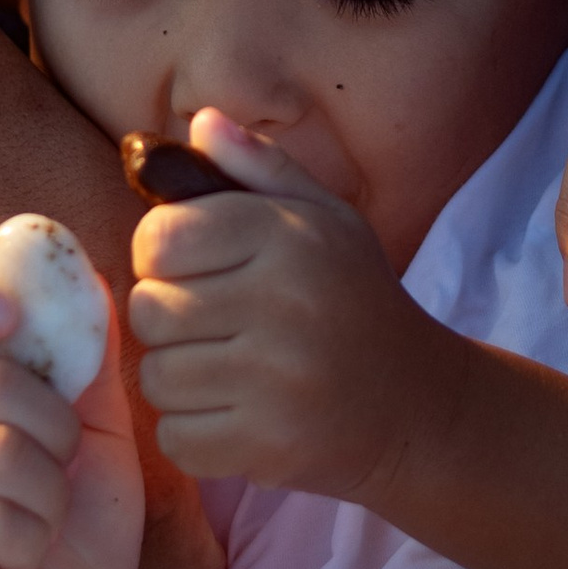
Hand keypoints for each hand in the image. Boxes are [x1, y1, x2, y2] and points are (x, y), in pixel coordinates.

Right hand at [0, 264, 146, 568]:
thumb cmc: (81, 527)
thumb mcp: (100, 430)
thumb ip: (86, 358)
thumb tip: (81, 271)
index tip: (9, 312)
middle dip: (54, 430)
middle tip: (60, 474)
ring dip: (48, 495)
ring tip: (42, 523)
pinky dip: (30, 540)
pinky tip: (21, 562)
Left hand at [128, 113, 442, 499]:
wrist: (417, 405)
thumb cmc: (356, 300)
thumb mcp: (325, 218)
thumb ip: (259, 167)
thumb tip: (199, 122)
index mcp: (288, 237)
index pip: (160, 238)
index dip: (163, 253)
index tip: (194, 267)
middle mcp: (283, 304)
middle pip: (150, 310)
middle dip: (170, 318)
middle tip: (214, 324)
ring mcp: (275, 381)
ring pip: (157, 378)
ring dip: (180, 378)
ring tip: (228, 369)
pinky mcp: (268, 446)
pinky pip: (176, 437)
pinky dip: (194, 431)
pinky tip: (236, 414)